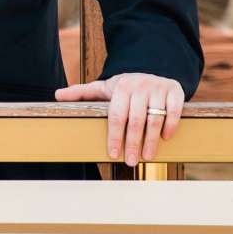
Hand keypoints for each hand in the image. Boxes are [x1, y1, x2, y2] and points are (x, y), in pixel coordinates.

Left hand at [54, 72, 186, 165]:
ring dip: (151, 140)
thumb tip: (57, 95)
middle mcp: (140, 86)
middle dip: (132, 143)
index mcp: (121, 87)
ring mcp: (158, 88)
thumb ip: (82, 93)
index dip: (114, 136)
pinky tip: (165, 138)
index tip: (112, 154)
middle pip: (135, 120)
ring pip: (155, 118)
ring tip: (147, 156)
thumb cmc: (125, 87)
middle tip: (131, 162)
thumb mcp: (104, 88)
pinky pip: (174, 110)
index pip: (116, 116)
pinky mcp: (175, 90)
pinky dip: (170, 125)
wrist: (153, 71)